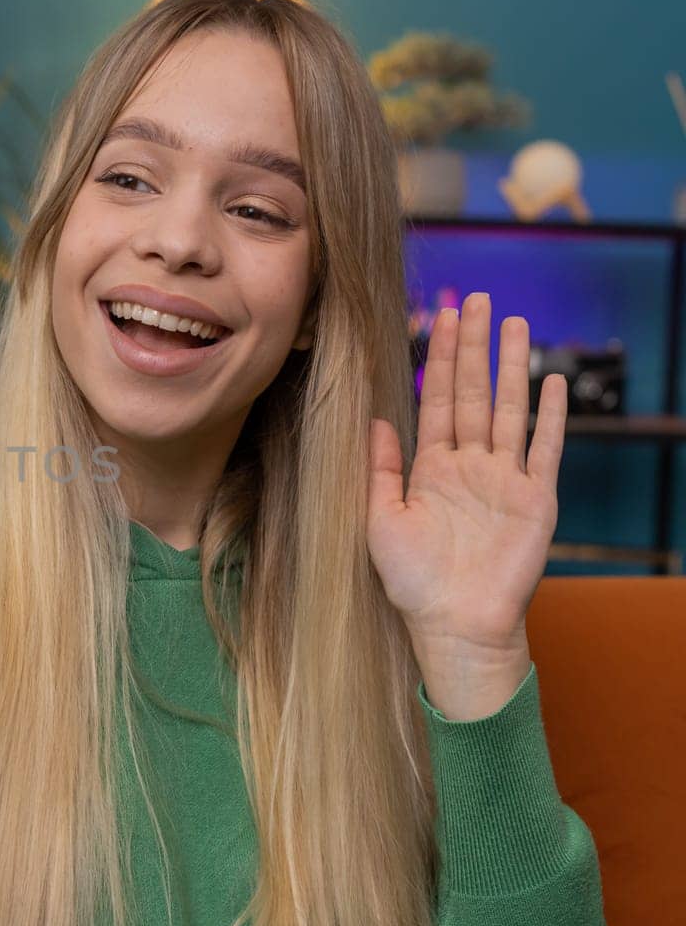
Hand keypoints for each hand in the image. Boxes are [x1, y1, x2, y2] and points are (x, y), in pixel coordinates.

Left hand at [367, 291, 567, 719]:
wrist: (454, 625)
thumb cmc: (412, 582)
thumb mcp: (379, 519)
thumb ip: (379, 468)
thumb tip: (373, 418)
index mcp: (431, 468)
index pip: (436, 399)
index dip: (439, 359)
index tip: (443, 318)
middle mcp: (470, 466)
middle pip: (474, 392)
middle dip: (474, 347)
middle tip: (479, 299)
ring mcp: (505, 479)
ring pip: (510, 409)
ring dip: (512, 366)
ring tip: (516, 324)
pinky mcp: (536, 500)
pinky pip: (545, 449)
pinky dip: (550, 416)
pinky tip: (552, 382)